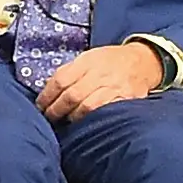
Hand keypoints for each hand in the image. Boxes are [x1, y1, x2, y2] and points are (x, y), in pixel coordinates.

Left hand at [37, 44, 168, 121]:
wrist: (143, 61)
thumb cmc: (110, 61)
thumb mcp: (88, 58)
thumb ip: (69, 72)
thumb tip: (48, 90)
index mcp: (87, 61)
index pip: (61, 80)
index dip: (47, 95)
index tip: (39, 106)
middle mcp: (100, 74)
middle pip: (72, 95)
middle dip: (56, 110)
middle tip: (48, 118)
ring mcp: (114, 88)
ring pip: (87, 107)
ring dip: (72, 118)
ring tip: (65, 122)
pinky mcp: (126, 100)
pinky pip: (105, 112)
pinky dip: (93, 120)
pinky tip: (85, 124)